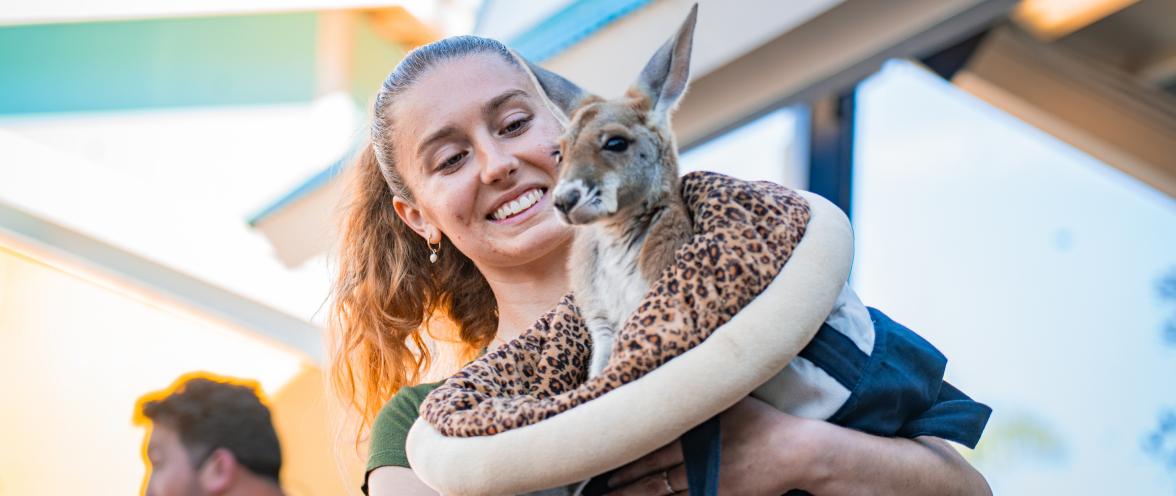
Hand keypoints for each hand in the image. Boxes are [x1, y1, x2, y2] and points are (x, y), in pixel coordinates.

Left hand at [604, 396, 814, 495]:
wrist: (796, 451)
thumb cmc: (764, 420)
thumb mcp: (731, 399)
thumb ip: (702, 393)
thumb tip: (675, 376)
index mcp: (697, 435)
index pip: (652, 448)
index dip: (627, 456)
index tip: (606, 458)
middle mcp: (699, 462)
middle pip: (652, 476)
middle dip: (624, 482)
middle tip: (599, 486)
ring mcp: (710, 484)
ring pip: (664, 495)